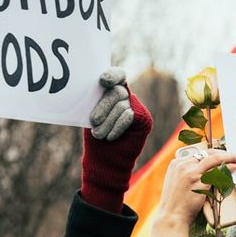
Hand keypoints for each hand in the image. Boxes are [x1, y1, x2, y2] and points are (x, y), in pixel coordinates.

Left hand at [79, 68, 152, 212]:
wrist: (105, 161)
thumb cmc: (95, 137)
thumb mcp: (92, 116)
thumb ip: (96, 102)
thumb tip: (92, 89)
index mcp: (112, 92)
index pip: (117, 75)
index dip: (113, 75)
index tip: (102, 81)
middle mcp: (126, 97)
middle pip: (117, 91)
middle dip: (103, 106)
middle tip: (93, 121)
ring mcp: (137, 108)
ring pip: (122, 105)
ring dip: (107, 121)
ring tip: (98, 134)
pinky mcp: (143, 119)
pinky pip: (129, 116)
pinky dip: (117, 127)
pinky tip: (110, 137)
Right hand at [156, 149, 235, 227]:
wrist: (172, 217)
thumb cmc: (177, 204)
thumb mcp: (178, 182)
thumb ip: (187, 173)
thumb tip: (205, 169)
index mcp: (176, 163)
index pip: (198, 153)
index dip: (213, 153)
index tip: (222, 155)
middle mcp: (183, 164)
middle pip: (207, 153)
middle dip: (223, 153)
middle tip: (235, 156)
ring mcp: (191, 172)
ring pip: (214, 159)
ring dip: (229, 158)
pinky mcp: (199, 180)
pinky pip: (218, 171)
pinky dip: (228, 168)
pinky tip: (235, 168)